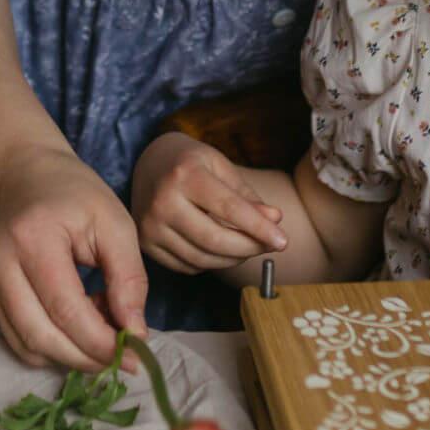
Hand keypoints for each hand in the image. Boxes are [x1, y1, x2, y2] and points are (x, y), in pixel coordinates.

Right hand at [0, 146, 148, 370]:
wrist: (28, 178)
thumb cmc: (78, 197)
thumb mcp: (117, 225)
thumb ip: (129, 279)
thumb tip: (135, 333)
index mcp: (33, 239)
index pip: (65, 309)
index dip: (100, 342)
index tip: (134, 358)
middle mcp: (0, 264)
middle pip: (41, 335)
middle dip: (87, 357)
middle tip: (124, 359)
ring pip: (28, 345)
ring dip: (72, 355)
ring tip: (103, 331)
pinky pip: (19, 339)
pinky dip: (54, 347)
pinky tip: (80, 326)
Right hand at [132, 133, 287, 274]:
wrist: (149, 162)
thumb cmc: (192, 162)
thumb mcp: (222, 167)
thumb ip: (247, 196)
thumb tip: (275, 220)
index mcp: (185, 174)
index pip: (230, 209)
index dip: (260, 228)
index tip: (283, 241)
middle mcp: (162, 201)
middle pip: (215, 240)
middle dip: (250, 248)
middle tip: (269, 245)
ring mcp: (150, 226)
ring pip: (203, 258)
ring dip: (233, 259)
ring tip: (248, 246)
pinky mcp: (146, 245)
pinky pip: (188, 266)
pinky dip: (211, 263)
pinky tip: (221, 250)